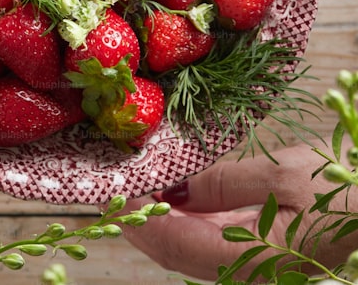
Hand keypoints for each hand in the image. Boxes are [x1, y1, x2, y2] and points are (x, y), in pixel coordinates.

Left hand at [122, 144, 352, 279]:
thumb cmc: (347, 186)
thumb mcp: (282, 176)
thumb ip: (222, 185)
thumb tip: (173, 189)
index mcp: (257, 261)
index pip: (178, 247)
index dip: (142, 219)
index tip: (117, 190)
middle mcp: (254, 274)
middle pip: (180, 256)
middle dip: (143, 224)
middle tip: (116, 189)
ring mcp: (261, 268)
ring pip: (194, 253)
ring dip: (162, 223)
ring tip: (138, 190)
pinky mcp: (267, 256)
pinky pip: (214, 245)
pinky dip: (188, 223)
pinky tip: (175, 198)